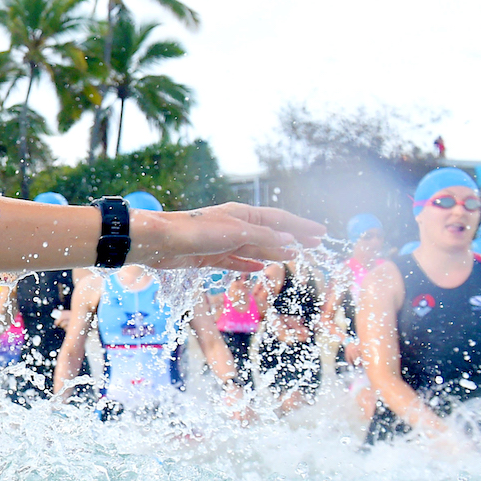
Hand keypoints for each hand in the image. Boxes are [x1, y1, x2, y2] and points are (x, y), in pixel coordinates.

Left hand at [133, 203, 323, 271]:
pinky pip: (236, 260)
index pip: (280, 220)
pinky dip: (250, 263)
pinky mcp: (208, 257)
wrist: (158, 242)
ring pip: (255, 248)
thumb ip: (263, 236)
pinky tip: (260, 267)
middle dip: (293, 238)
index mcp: (242, 214)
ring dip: (275, 251)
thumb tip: (291, 240)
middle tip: (315, 245)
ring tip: (294, 256)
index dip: (302, 226)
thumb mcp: (235, 232)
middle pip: (270, 232)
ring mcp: (222, 242)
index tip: (322, 233)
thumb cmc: (195, 231)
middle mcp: (234, 225)